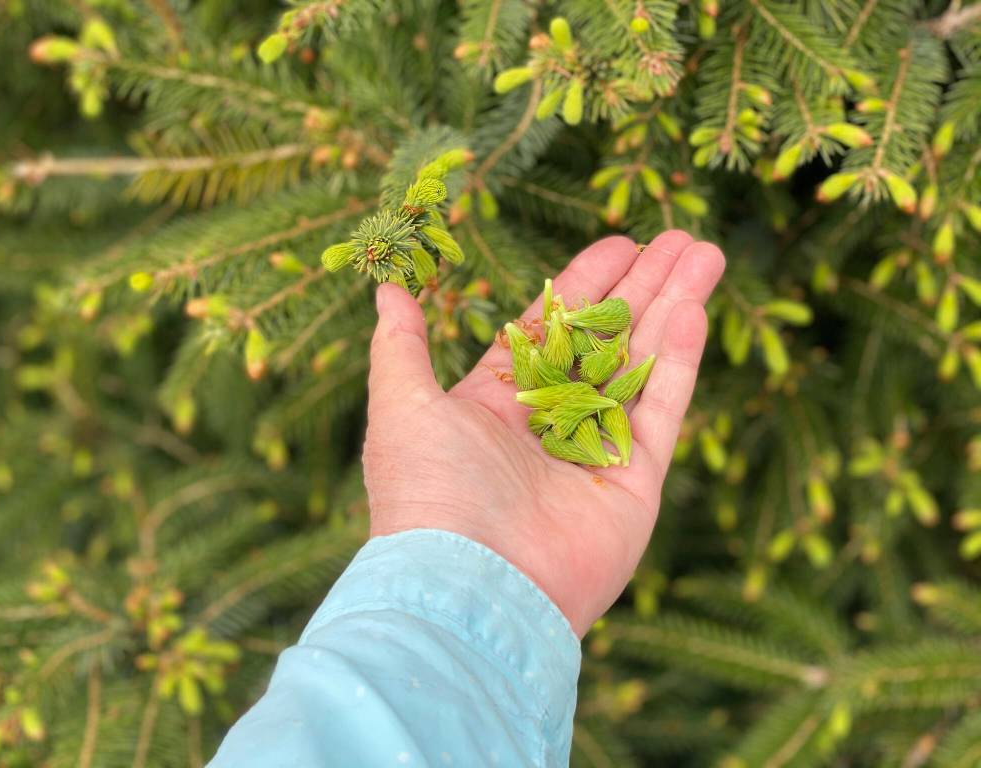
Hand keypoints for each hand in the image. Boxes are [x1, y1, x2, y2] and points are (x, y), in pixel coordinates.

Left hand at [363, 231, 724, 635]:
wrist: (471, 589)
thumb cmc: (427, 494)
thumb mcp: (401, 404)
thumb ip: (401, 345)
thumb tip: (386, 291)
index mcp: (494, 406)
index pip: (550, 330)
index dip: (585, 286)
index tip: (620, 244)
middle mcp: (548, 426)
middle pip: (605, 340)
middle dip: (642, 288)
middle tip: (679, 237)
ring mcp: (595, 455)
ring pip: (641, 367)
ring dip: (673, 310)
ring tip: (705, 254)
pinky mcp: (634, 486)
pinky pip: (660, 412)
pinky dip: (678, 363)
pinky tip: (693, 311)